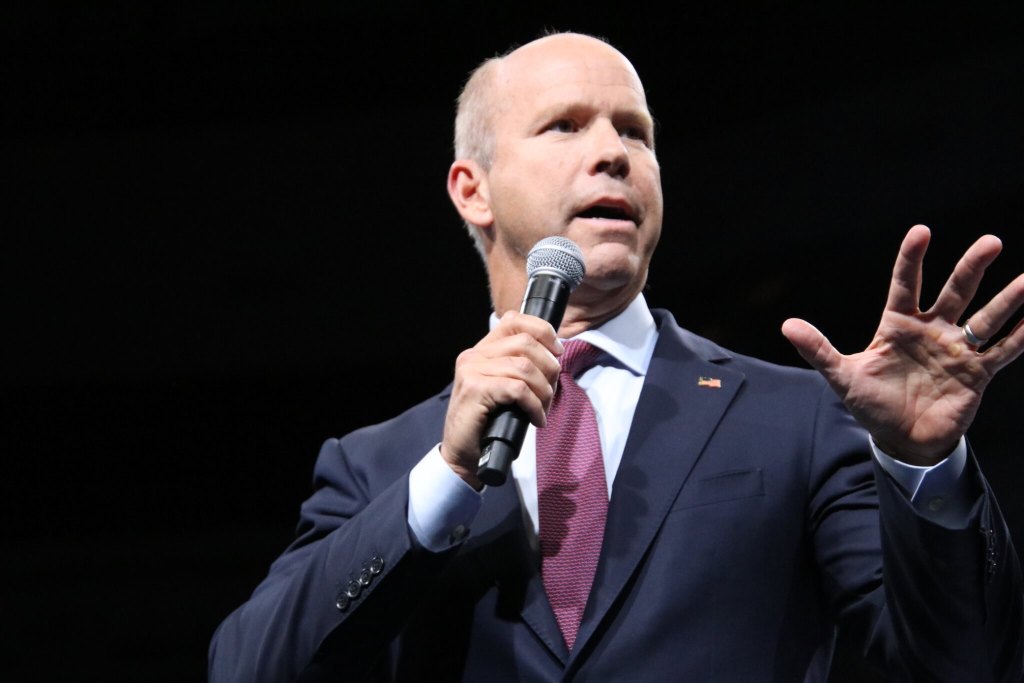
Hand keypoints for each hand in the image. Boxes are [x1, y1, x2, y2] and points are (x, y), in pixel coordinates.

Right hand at [442, 311, 562, 487]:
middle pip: (525, 342)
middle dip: (549, 367)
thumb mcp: (506, 388)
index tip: (557, 353)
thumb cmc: (489, 423)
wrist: (463, 455)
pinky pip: (518, 389)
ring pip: (524, 367)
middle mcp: (474, 355)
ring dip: (543, 391)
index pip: (514, 320)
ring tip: (543, 409)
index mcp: (481, 350)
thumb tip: (556, 355)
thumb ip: (521, 367)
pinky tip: (536, 419)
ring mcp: (471, 370)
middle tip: (550, 393)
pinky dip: (535, 405)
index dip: (543, 331)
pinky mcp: (475, 389)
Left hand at [782, 225, 1023, 464]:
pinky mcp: (977, 374)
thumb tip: (787, 325)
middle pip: (954, 292)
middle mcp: (931, 331)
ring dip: (1008, 300)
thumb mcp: (843, 377)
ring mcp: (957, 350)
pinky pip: (1004, 352)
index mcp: (897, 326)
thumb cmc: (871, 405)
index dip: (911, 259)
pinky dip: (1022, 336)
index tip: (921, 231)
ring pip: (986, 319)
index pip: (905, 285)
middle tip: (991, 242)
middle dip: (971, 268)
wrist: (901, 441)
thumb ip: (819, 350)